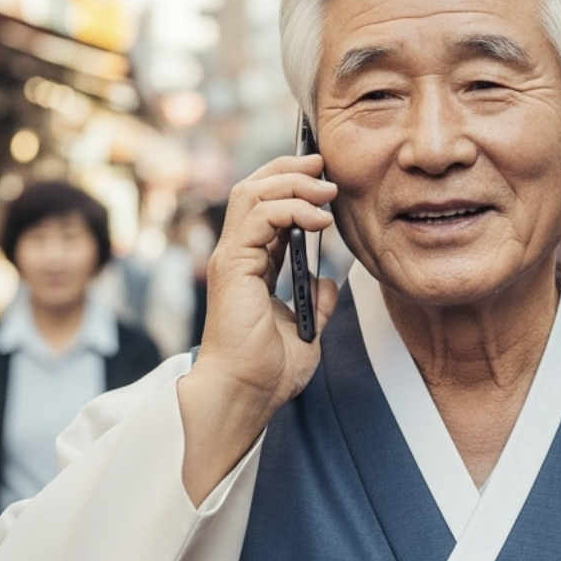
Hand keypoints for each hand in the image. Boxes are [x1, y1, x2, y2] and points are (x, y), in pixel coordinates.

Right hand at [177, 154, 338, 504]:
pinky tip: (318, 218)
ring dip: (293, 181)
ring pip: (253, 192)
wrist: (245, 396)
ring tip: (326, 188)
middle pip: (255, 188)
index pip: (266, 206)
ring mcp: (231, 258)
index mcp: (251, 266)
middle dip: (291, 168)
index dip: (293, 184)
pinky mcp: (232, 266)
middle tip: (324, 164)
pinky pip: (259, 217)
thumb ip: (317, 301)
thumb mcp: (307, 330)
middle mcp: (237, 256)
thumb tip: (329, 281)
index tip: (325, 177)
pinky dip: (291, 207)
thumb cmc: (267, 373)